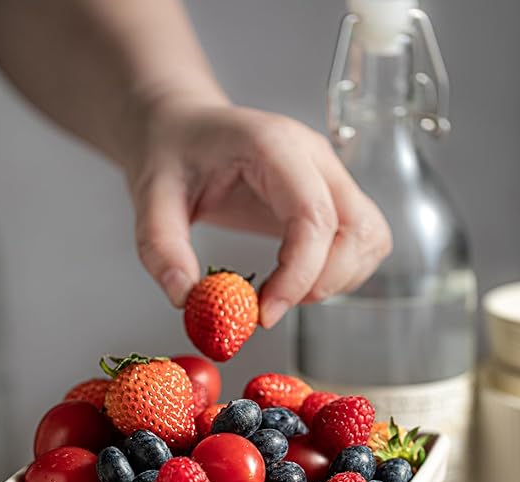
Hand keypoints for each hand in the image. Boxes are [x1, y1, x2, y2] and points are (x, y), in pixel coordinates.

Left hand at [125, 100, 391, 327]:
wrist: (182, 129)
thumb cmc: (172, 153)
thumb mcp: (150, 198)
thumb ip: (162, 249)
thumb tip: (187, 300)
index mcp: (273, 146)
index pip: (313, 216)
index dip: (299, 274)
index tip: (264, 313)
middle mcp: (314, 157)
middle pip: (356, 228)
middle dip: (322, 283)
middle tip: (271, 307)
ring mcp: (329, 175)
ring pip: (369, 237)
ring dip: (338, 280)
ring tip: (284, 294)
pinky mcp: (332, 198)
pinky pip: (363, 241)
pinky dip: (341, 273)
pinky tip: (298, 282)